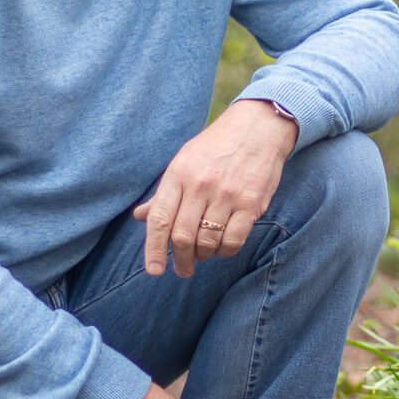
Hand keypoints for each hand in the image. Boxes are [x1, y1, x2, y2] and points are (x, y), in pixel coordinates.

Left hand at [133, 100, 298, 277]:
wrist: (259, 127)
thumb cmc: (217, 146)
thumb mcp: (184, 161)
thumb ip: (164, 192)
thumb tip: (140, 216)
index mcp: (179, 174)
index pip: (160, 219)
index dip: (154, 249)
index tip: (154, 270)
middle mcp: (201, 185)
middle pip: (182, 235)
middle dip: (181, 259)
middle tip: (183, 270)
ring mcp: (227, 194)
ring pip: (208, 241)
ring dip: (203, 255)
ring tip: (203, 255)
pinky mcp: (251, 203)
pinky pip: (234, 239)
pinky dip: (225, 251)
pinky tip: (223, 247)